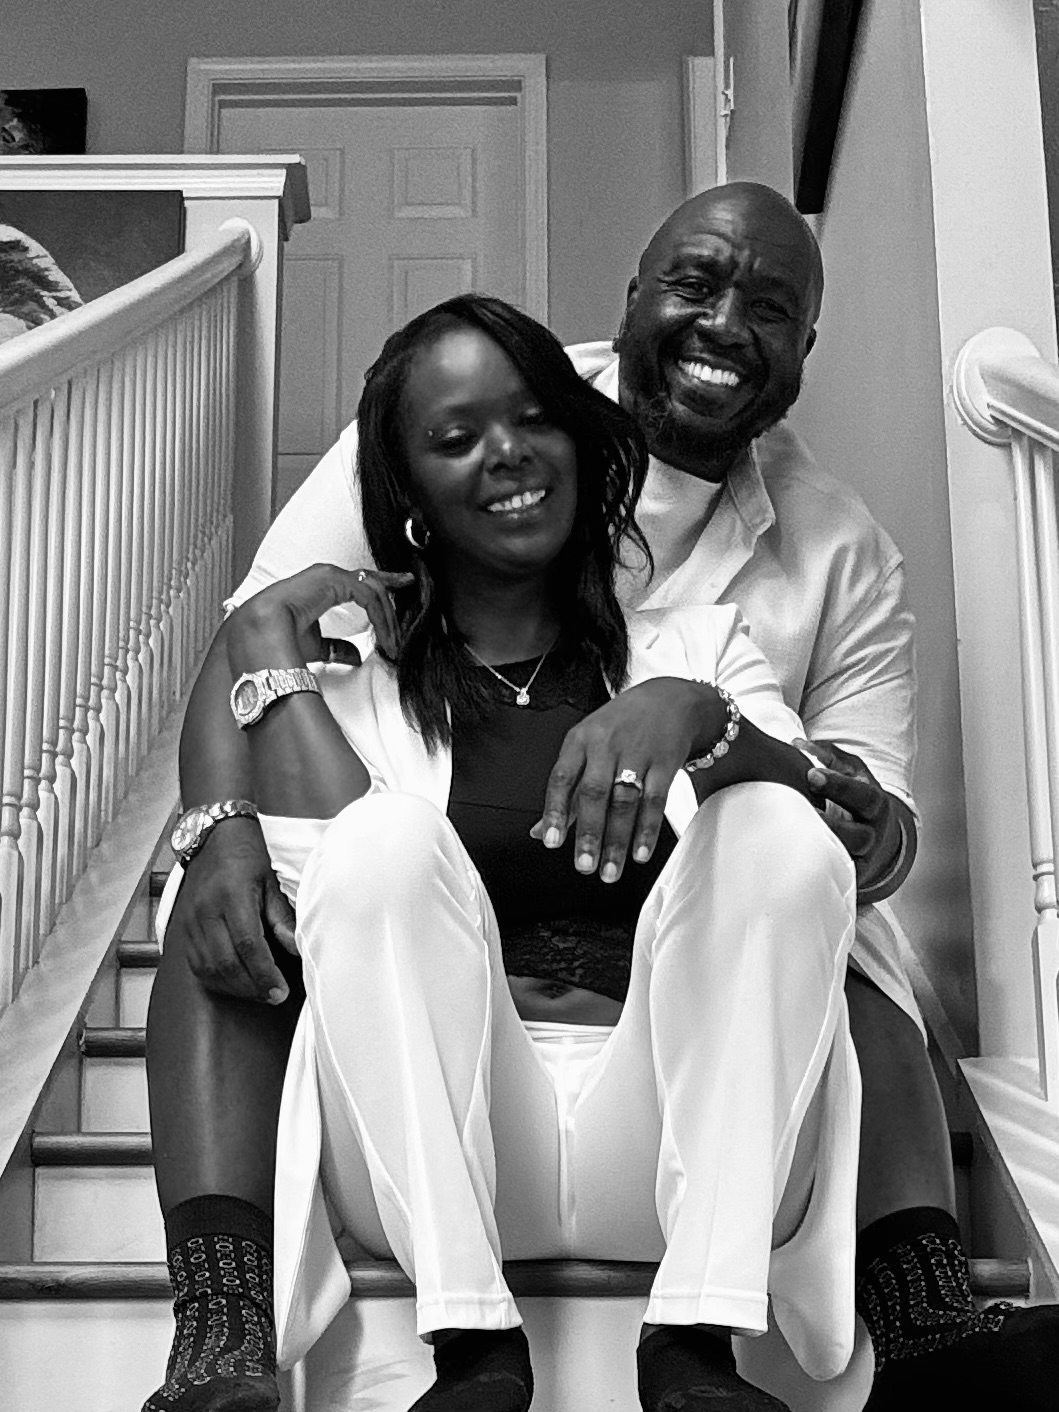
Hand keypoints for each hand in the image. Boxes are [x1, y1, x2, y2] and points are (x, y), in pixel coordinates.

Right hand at [165, 815, 296, 1002]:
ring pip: (209, 969)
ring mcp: (190, 921)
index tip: (281, 991)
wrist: (214, 839)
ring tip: (259, 992)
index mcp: (232, 896)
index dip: (265, 974)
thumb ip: (283, 919)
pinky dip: (217, 980)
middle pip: (227, 963)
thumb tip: (296, 952)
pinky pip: (196, 965)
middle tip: (274, 996)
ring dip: (236, 987)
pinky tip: (236, 983)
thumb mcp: (272, 883)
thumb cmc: (248, 859)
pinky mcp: (182, 929)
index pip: (248, 945)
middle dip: (253, 987)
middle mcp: (206, 910)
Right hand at [229, 563, 414, 663]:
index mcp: (323, 585)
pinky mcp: (335, 580)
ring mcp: (332, 575)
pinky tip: (386, 636)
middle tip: (406, 625)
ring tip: (394, 644)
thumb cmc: (279, 638)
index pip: (361, 582)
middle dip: (394, 602)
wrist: (261, 634)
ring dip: (388, 619)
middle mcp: (329, 576)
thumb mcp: (317, 645)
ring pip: (374, 591)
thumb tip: (356, 656)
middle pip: (373, 583)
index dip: (385, 585)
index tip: (403, 587)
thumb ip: (337, 646)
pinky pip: (368, 596)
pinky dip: (381, 618)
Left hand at [530, 678, 722, 882]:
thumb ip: (567, 792)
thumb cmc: (621, 726)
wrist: (670, 699)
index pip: (562, 778)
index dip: (555, 811)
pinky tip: (640, 853)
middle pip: (595, 793)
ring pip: (624, 801)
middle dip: (589, 833)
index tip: (551, 842)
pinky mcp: (665, 762)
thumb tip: (540, 831)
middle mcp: (606, 745)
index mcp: (579, 741)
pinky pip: (655, 800)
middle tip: (584, 866)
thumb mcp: (586, 747)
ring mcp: (637, 753)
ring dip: (617, 841)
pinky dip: (647, 829)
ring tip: (609, 871)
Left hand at [799, 739, 914, 897]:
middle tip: (795, 809)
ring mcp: (862, 861)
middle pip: (857, 836)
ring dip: (818, 851)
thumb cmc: (855, 793)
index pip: (862, 796)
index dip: (838, 786)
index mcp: (875, 805)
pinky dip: (813, 873)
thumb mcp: (850, 770)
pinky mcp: (849, 881)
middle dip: (828, 824)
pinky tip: (787, 861)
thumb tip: (798, 745)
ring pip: (844, 862)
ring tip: (787, 837)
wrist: (876, 833)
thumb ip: (828, 755)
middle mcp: (873, 836)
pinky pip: (833, 880)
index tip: (811, 774)